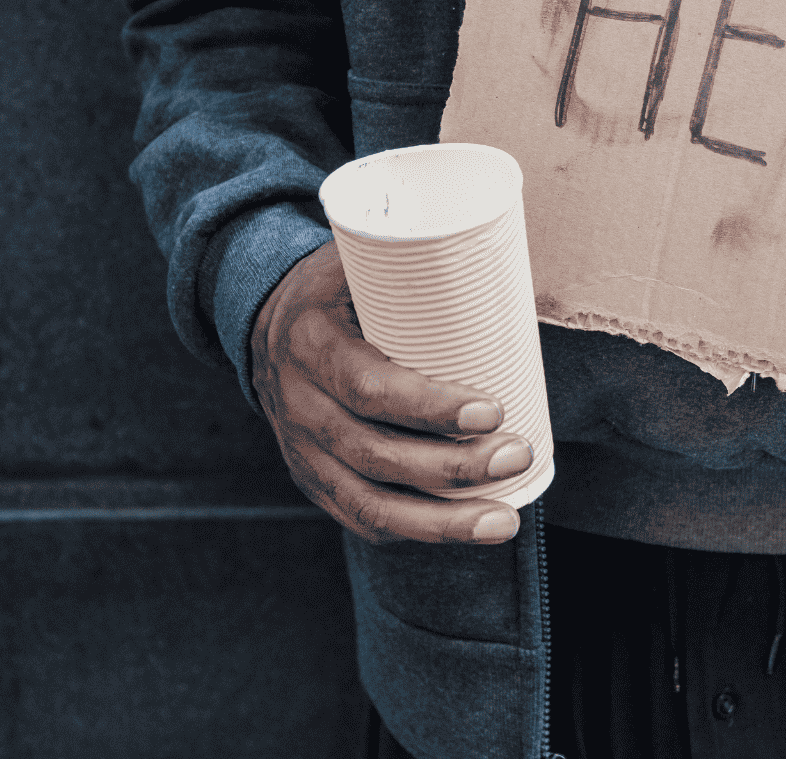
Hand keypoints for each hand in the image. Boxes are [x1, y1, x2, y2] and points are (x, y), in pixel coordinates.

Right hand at [250, 240, 532, 543]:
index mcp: (311, 342)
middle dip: (454, 467)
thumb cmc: (340, 287)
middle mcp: (300, 405)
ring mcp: (301, 451)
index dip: (431, 406)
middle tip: (518, 454)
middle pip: (376, 454)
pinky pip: (360, 519)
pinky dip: (414, 530)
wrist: (266, 323)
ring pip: (370, 504)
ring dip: (443, 521)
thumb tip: (502, 255)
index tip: (493, 409)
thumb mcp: (361, 258)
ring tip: (505, 521)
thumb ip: (417, 258)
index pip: (369, 387)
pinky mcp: (312, 480)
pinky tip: (462, 530)